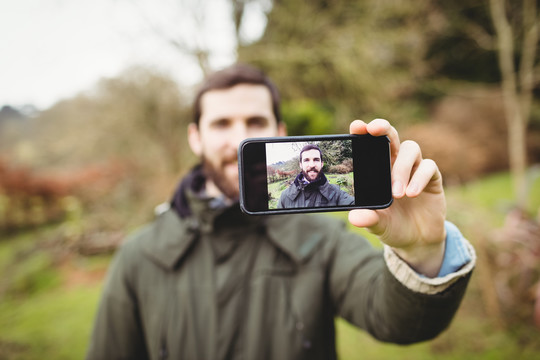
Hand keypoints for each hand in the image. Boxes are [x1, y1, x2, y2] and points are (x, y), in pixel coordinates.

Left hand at [348, 119, 445, 276]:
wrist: (417, 240)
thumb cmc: (392, 226)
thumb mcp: (377, 225)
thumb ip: (368, 219)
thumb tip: (355, 217)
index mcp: (376, 169)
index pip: (370, 145)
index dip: (363, 132)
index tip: (356, 126)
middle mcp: (395, 163)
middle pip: (391, 136)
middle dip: (383, 129)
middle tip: (374, 130)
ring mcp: (414, 168)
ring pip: (411, 149)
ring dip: (401, 168)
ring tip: (397, 193)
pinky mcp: (432, 178)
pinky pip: (428, 167)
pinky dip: (419, 178)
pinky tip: (412, 193)